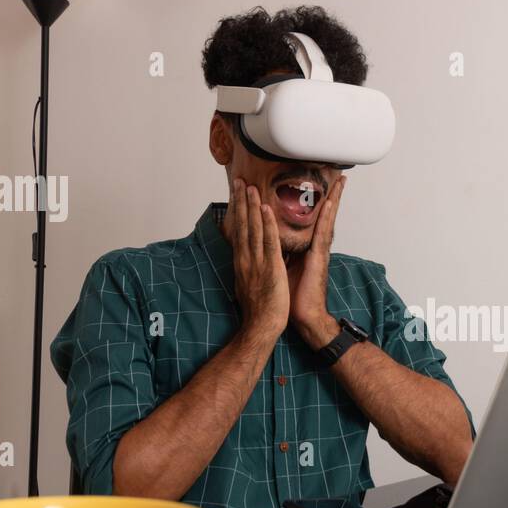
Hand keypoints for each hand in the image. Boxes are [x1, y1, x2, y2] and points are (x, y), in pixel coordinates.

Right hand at [223, 177, 287, 338]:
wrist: (261, 326)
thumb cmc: (258, 310)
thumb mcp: (248, 284)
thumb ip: (248, 268)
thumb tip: (247, 260)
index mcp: (242, 262)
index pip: (238, 231)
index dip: (238, 211)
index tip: (236, 194)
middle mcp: (245, 259)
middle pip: (242, 225)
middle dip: (241, 201)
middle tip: (239, 180)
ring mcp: (256, 262)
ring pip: (253, 228)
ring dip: (251, 206)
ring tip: (249, 186)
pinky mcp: (270, 267)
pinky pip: (268, 242)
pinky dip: (267, 224)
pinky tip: (265, 209)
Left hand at [288, 175, 346, 348]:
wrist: (305, 317)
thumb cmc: (295, 296)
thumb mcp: (285, 267)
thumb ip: (283, 251)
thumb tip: (273, 238)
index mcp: (309, 248)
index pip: (315, 221)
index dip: (320, 203)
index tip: (325, 187)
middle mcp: (317, 247)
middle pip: (326, 216)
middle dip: (333, 196)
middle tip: (340, 177)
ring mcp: (320, 251)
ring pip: (327, 220)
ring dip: (334, 200)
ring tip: (340, 182)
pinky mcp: (319, 258)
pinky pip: (322, 233)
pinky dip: (326, 217)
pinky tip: (330, 203)